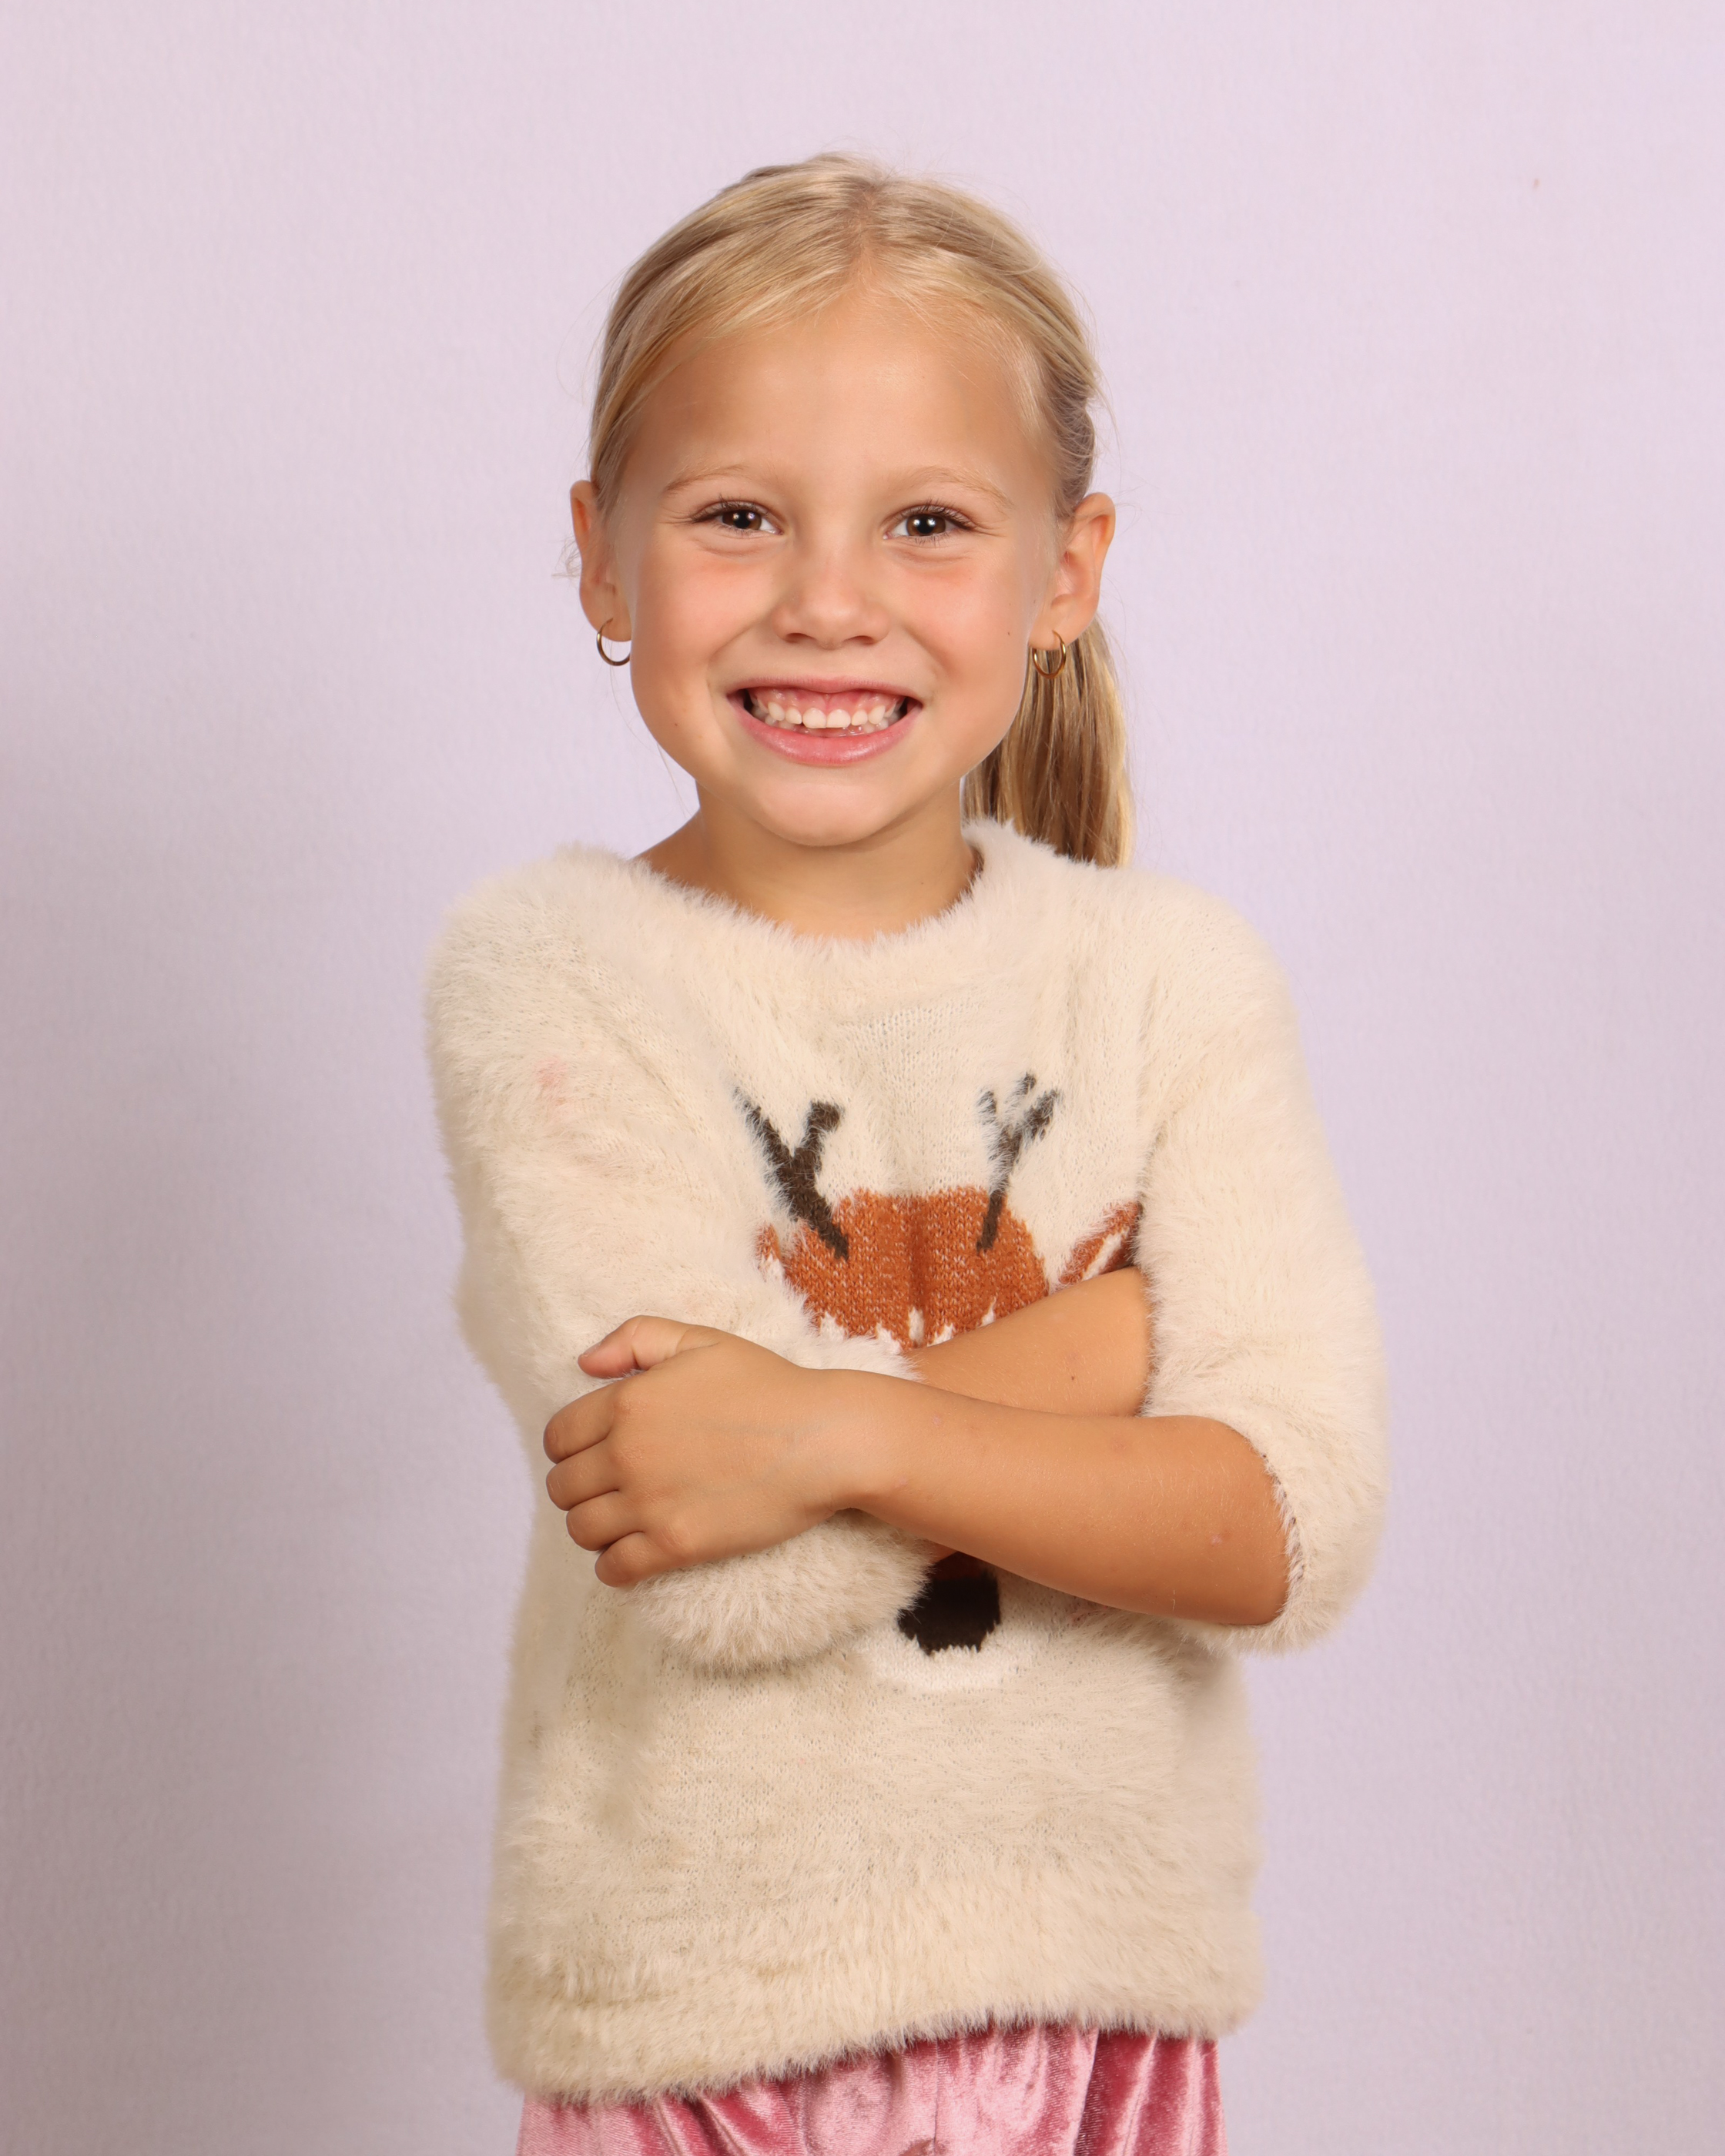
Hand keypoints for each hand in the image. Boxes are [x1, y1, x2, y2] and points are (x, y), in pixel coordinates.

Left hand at [544, 1317, 856, 1586]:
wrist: (823, 1440)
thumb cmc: (768, 1386)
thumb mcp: (700, 1340)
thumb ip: (636, 1339)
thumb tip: (585, 1364)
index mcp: (626, 1403)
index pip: (556, 1438)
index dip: (568, 1448)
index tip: (591, 1455)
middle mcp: (627, 1453)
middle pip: (562, 1487)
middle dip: (580, 1489)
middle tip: (609, 1490)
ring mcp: (649, 1503)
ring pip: (581, 1530)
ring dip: (594, 1529)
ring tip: (619, 1523)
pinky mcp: (676, 1545)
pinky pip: (614, 1570)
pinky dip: (614, 1567)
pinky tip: (632, 1555)